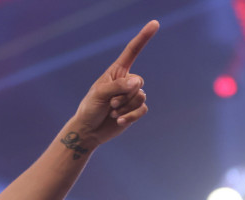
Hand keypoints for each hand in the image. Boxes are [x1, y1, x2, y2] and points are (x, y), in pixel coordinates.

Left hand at [70, 20, 157, 148]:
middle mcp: (126, 81)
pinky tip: (118, 120)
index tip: (155, 23)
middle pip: (138, 82)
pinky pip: (142, 109)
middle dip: (124, 95)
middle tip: (109, 104)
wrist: (89, 130)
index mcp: (116, 72)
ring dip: (125, 107)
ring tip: (112, 112)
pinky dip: (130, 116)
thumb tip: (137, 82)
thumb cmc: (90, 109)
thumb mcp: (99, 94)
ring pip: (140, 96)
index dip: (143, 37)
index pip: (132, 51)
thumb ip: (118, 86)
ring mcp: (131, 96)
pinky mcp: (135, 109)